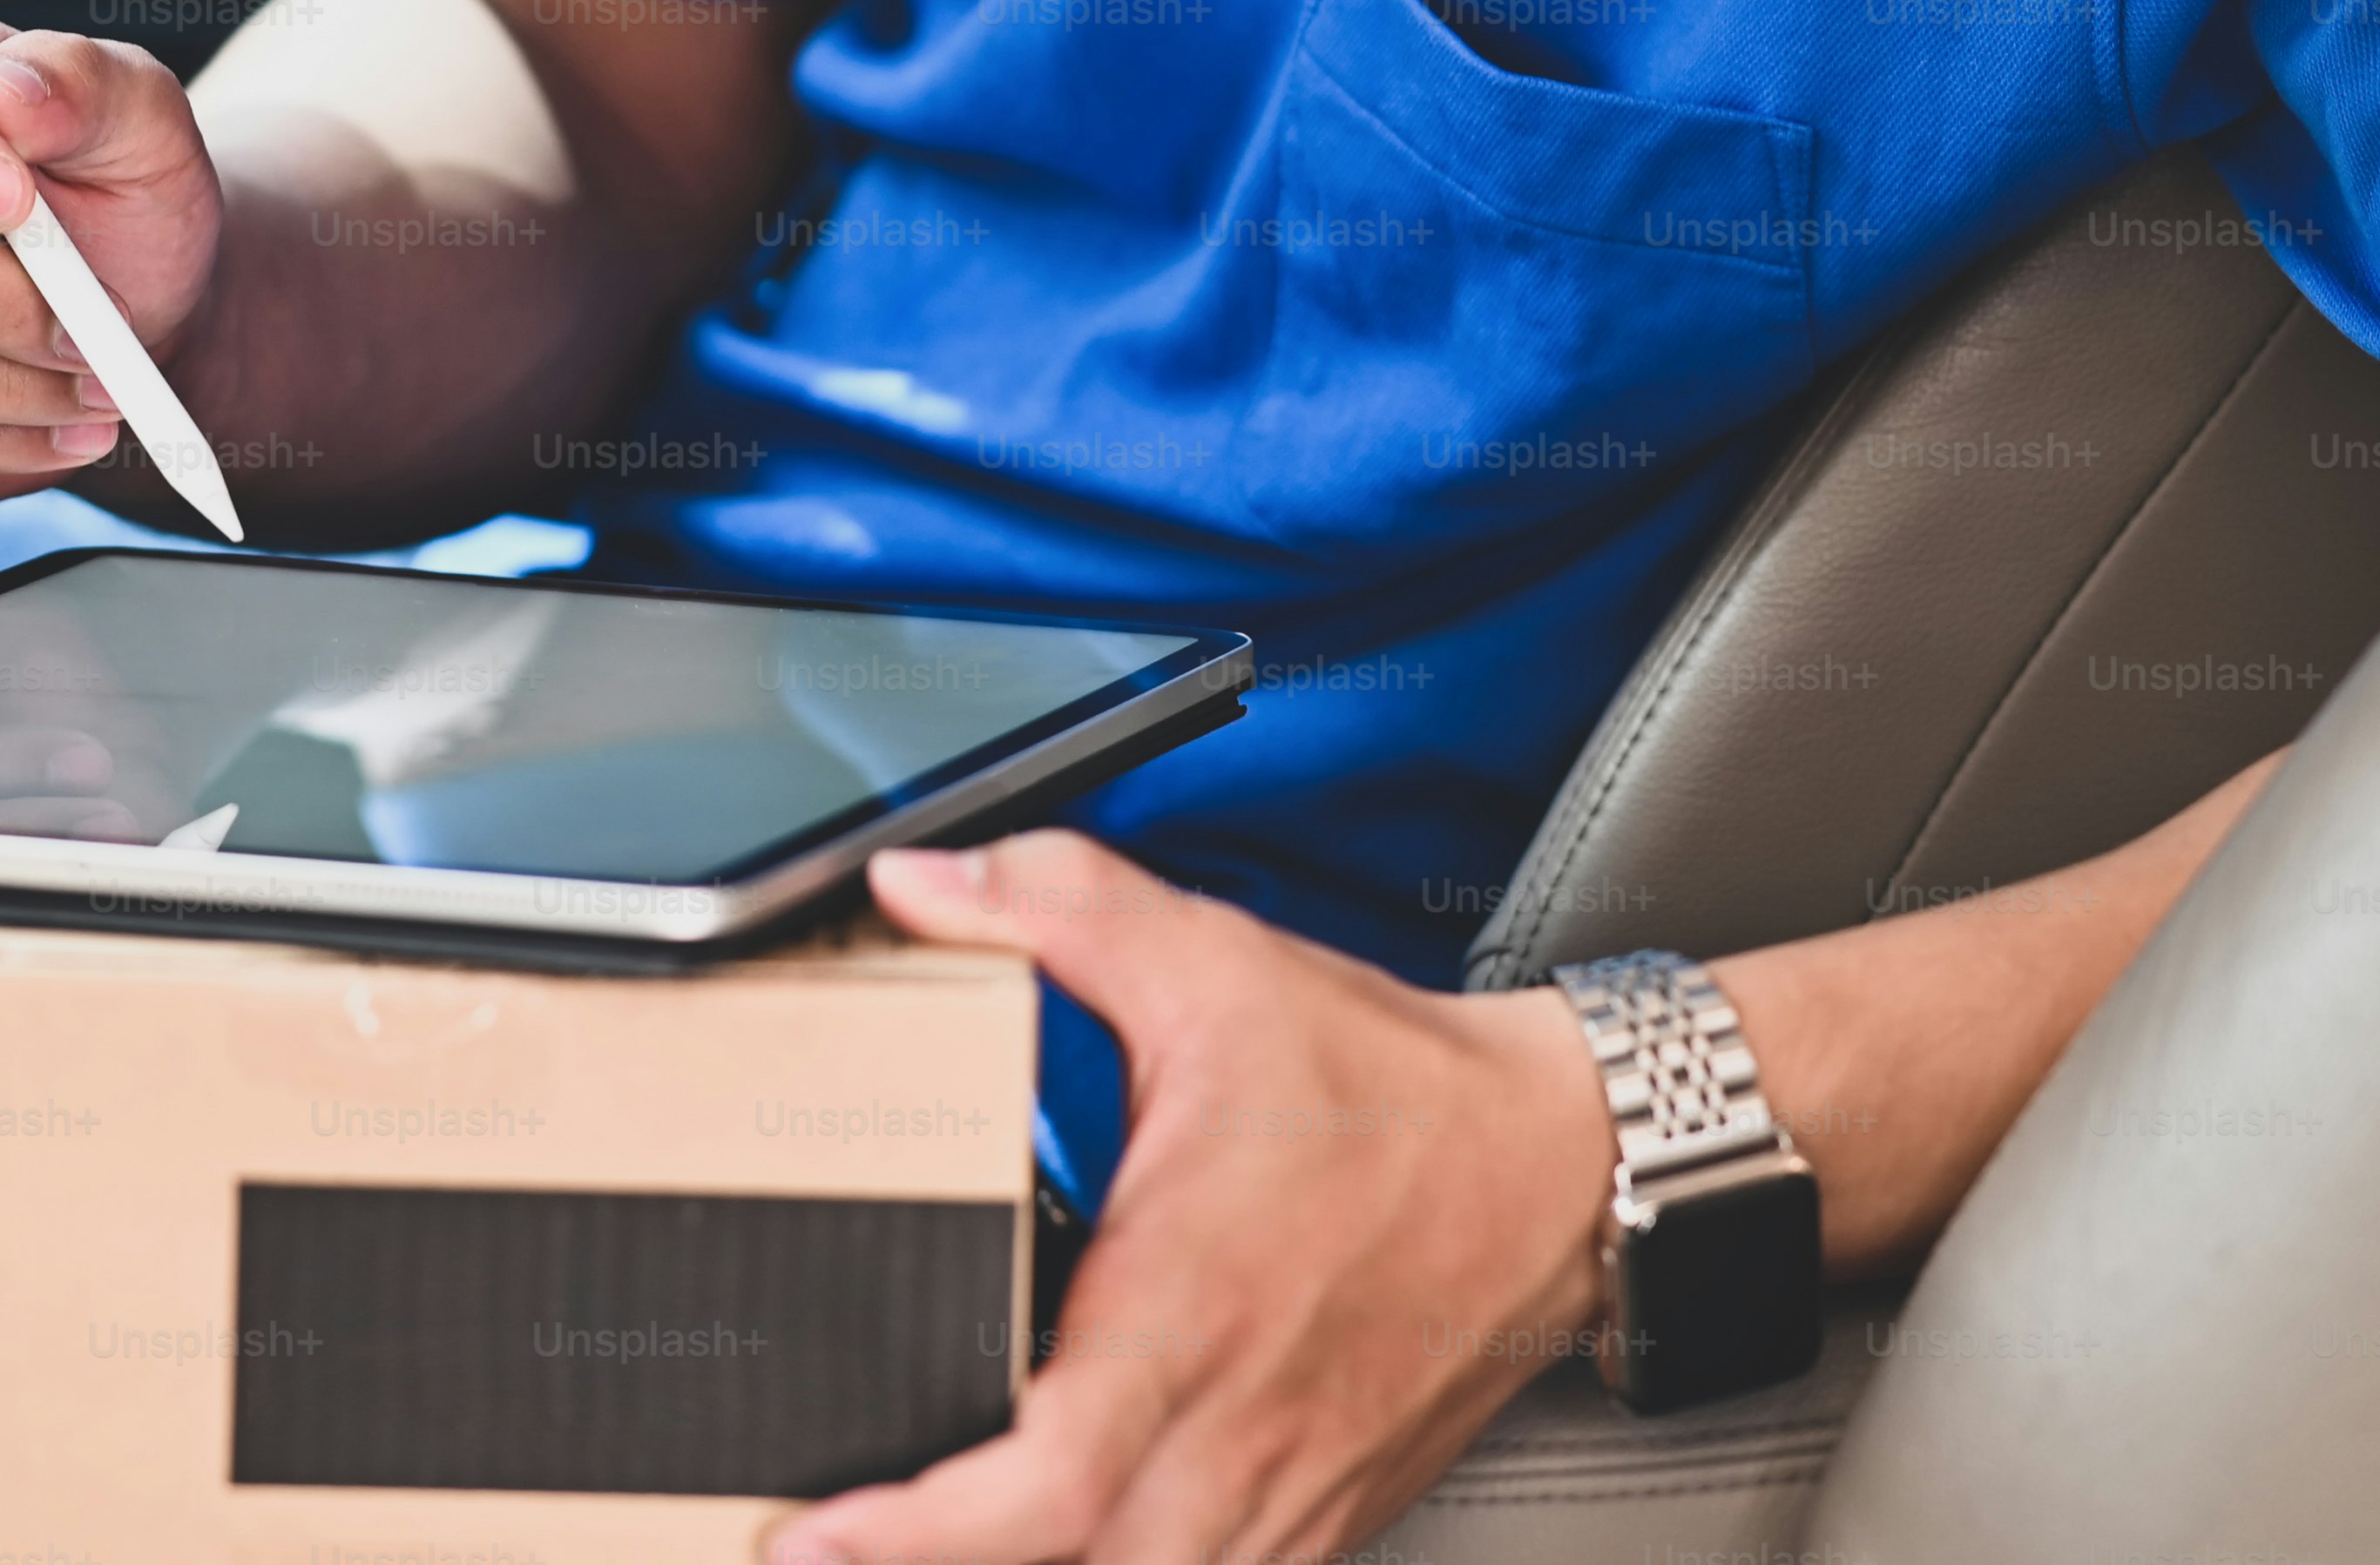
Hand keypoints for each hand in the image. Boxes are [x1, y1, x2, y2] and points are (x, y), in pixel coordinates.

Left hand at [776, 832, 1620, 1564]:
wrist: (1566, 1167)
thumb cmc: (1399, 1090)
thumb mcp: (1217, 965)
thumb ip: (1058, 909)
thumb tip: (922, 881)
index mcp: (1189, 1305)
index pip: (1048, 1476)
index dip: (922, 1532)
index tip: (815, 1537)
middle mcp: (1236, 1425)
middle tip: (814, 1551)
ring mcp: (1284, 1487)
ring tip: (912, 1552)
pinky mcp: (1321, 1512)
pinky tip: (1052, 1550)